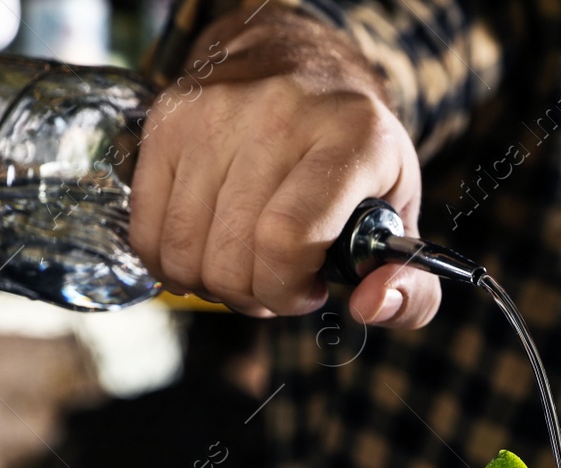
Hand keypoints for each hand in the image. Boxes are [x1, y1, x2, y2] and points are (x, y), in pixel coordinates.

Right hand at [130, 10, 441, 327]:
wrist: (299, 66)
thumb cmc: (353, 158)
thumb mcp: (401, 217)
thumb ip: (412, 289)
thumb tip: (373, 308)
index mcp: (353, 138)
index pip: (288, 237)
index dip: (288, 287)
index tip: (309, 289)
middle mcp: (280, 114)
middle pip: (232, 255)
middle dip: (253, 294)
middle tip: (276, 280)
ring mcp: (216, 113)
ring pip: (185, 250)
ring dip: (212, 283)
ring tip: (244, 263)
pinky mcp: (169, 120)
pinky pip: (148, 230)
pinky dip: (173, 263)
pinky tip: (207, 249)